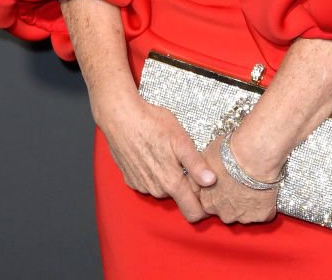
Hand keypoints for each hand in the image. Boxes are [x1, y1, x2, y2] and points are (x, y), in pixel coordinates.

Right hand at [94, 89, 216, 222]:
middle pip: (180, 198)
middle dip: (187, 186)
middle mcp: (156, 190)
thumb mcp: (180, 140)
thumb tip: (211, 181)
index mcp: (171, 183)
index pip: (193, 212)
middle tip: (188, 161)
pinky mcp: (131, 179)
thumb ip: (196, 164)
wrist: (120, 117)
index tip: (210, 192)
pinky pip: (149, 183)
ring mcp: (141, 186)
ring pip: (164, 190)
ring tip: (169, 154)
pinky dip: (155, 173)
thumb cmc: (152, 124)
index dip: (204, 206)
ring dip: (170, 177)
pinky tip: (153, 155)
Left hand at [195, 133, 278, 224]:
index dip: (220, 192)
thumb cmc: (230, 151)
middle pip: (229, 211)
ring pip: (247, 213)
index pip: (211, 205)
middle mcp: (224, 214)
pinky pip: (264, 213)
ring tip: (255, 182)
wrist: (253, 153)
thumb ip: (202, 174)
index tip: (227, 182)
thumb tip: (203, 173)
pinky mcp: (261, 215)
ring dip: (250, 201)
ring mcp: (244, 217)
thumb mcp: (205, 158)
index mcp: (207, 202)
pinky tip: (266, 188)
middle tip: (241, 180)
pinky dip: (267, 203)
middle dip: (234, 199)